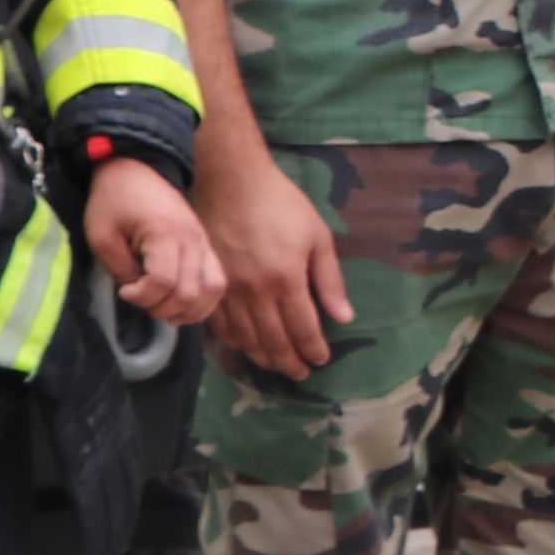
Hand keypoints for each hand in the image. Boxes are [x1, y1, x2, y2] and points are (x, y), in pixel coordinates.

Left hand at [80, 157, 224, 331]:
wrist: (135, 169)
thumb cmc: (114, 201)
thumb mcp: (101, 236)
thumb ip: (121, 270)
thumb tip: (141, 293)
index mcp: (165, 233)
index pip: (163, 282)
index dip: (141, 296)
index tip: (123, 291)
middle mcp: (192, 240)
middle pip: (188, 293)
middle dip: (160, 307)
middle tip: (140, 297)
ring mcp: (203, 243)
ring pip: (212, 291)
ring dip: (187, 310)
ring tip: (163, 307)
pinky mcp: (206, 246)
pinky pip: (217, 282)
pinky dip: (202, 301)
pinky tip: (181, 304)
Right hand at [196, 149, 351, 383]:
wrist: (232, 181)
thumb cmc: (281, 204)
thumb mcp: (318, 236)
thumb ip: (330, 280)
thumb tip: (343, 318)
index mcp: (286, 279)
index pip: (303, 329)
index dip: (313, 349)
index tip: (321, 360)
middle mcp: (256, 292)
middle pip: (274, 341)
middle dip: (290, 362)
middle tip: (301, 373)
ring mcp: (229, 290)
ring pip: (246, 339)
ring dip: (264, 357)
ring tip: (278, 365)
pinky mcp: (211, 284)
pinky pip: (220, 325)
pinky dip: (235, 342)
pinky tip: (246, 346)